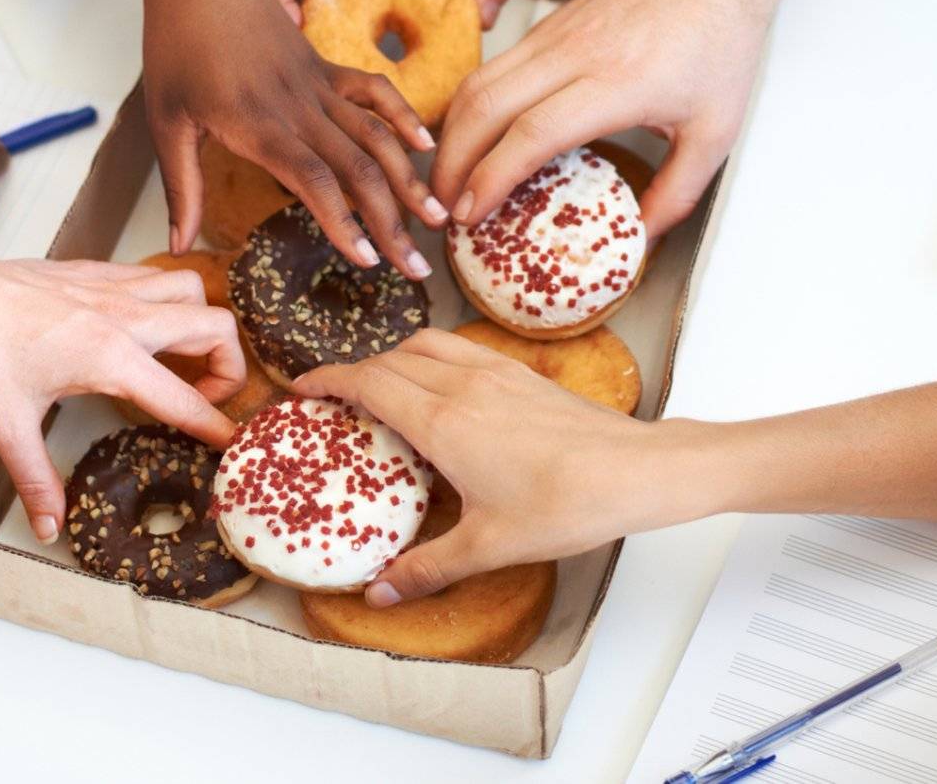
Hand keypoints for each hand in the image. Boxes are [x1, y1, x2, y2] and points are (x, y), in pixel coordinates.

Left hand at [0, 251, 244, 541]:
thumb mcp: (5, 422)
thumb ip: (36, 478)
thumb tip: (49, 524)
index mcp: (110, 356)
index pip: (183, 398)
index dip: (216, 426)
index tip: (234, 443)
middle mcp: (123, 316)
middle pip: (216, 327)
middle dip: (228, 366)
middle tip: (204, 397)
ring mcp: (112, 287)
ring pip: (192, 290)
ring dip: (202, 322)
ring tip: (181, 358)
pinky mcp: (95, 271)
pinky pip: (155, 276)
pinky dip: (167, 299)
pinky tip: (142, 327)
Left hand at [140, 0, 447, 275]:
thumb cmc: (173, 47)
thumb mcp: (164, 121)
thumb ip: (180, 187)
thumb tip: (180, 246)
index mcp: (256, 122)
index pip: (314, 180)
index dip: (345, 222)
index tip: (368, 262)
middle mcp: (297, 105)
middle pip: (358, 168)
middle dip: (391, 221)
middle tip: (416, 268)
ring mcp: (317, 82)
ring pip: (376, 134)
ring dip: (410, 179)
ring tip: (438, 218)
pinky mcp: (325, 65)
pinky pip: (374, 90)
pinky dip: (404, 116)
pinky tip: (428, 148)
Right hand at [292, 329, 667, 604]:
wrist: (634, 471)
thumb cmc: (565, 505)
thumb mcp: (488, 545)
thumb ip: (427, 567)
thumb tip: (379, 594)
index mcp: (443, 420)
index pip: (369, 383)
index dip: (329, 380)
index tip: (302, 387)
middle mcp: (464, 384)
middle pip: (391, 360)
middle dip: (356, 372)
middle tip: (335, 398)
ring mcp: (497, 372)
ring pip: (428, 344)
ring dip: (395, 357)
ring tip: (384, 387)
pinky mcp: (523, 374)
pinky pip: (462, 349)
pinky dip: (435, 357)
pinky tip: (444, 389)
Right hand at [433, 0, 768, 235]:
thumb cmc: (719, 44)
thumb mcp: (715, 132)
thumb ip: (677, 193)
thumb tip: (639, 240)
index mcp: (618, 83)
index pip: (533, 131)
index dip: (493, 177)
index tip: (471, 215)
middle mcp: (575, 54)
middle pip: (486, 106)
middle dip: (452, 163)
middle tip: (443, 209)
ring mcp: (554, 34)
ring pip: (478, 82)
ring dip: (450, 134)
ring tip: (447, 180)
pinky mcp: (546, 26)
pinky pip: (491, 68)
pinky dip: (468, 108)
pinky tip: (472, 139)